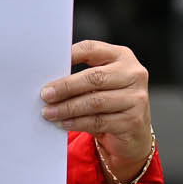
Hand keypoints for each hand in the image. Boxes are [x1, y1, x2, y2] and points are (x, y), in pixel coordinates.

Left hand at [40, 39, 153, 183]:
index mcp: (122, 57)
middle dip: (66, 86)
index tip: (49, 64)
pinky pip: (99, 121)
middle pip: (94, 77)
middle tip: (45, 94)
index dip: (70, 55)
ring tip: (49, 112)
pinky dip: (77, 123)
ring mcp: (136, 98)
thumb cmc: (112, 104)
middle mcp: (133, 74)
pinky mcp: (133, 120)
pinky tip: (64, 123)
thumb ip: (82, 78)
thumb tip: (50, 83)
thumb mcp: (102, 84)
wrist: (133, 133)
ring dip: (67, 108)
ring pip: (95, 101)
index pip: (92, 49)